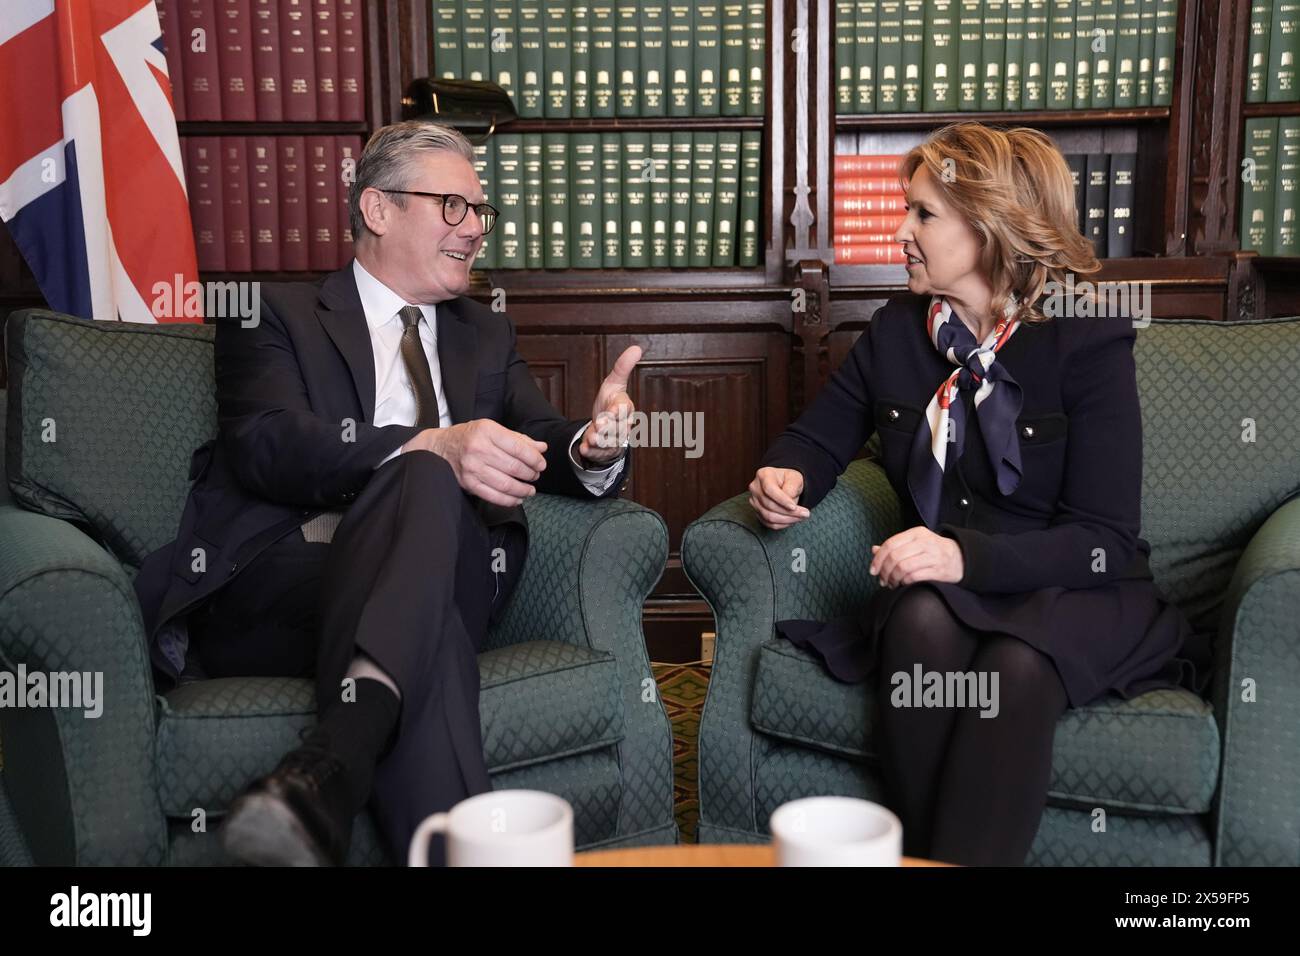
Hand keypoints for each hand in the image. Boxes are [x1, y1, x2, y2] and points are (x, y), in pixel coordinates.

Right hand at [402, 421, 546, 507]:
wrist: (439, 447)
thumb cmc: (469, 437)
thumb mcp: (492, 430)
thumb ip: (518, 439)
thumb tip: (542, 447)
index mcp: (487, 430)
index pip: (518, 448)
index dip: (535, 459)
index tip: (541, 464)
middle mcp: (478, 448)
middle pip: (514, 467)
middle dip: (530, 474)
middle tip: (535, 475)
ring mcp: (472, 467)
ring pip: (506, 484)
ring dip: (523, 489)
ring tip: (530, 489)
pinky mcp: (468, 483)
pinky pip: (494, 496)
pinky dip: (509, 500)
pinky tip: (517, 498)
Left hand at [579, 345, 642, 464]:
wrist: (604, 425)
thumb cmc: (611, 402)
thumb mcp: (614, 383)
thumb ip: (623, 368)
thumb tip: (636, 348)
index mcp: (626, 408)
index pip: (624, 409)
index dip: (618, 411)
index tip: (613, 411)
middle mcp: (623, 426)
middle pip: (617, 428)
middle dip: (608, 428)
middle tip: (599, 426)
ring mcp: (613, 440)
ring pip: (608, 443)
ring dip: (599, 441)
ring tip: (591, 438)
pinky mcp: (604, 451)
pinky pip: (599, 454)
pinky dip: (591, 452)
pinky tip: (584, 449)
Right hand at [748, 467, 809, 529]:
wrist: (785, 484)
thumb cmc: (789, 480)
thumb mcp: (795, 478)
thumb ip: (792, 487)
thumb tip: (789, 501)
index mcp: (763, 475)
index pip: (769, 489)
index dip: (781, 500)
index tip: (794, 507)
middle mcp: (755, 488)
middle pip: (769, 505)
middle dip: (789, 512)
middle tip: (805, 513)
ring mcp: (754, 501)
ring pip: (768, 516)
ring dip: (787, 519)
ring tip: (801, 517)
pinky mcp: (757, 512)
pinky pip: (769, 523)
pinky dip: (782, 524)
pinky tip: (792, 520)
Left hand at [869, 527, 963, 587]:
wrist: (962, 559)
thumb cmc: (933, 551)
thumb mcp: (915, 543)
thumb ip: (895, 546)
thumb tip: (873, 550)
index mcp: (917, 533)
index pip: (890, 544)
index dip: (878, 559)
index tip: (873, 570)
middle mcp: (925, 542)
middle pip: (895, 557)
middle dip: (885, 571)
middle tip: (882, 580)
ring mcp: (934, 556)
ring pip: (903, 567)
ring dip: (893, 579)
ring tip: (892, 584)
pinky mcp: (939, 570)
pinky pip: (914, 577)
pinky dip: (904, 583)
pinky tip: (903, 585)